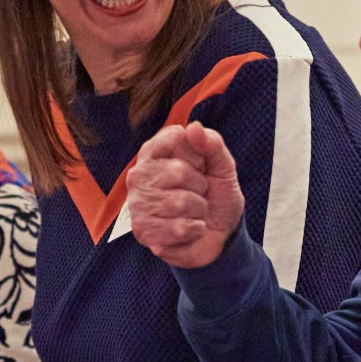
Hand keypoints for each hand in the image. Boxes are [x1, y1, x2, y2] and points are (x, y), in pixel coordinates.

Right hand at [127, 122, 244, 267]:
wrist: (220, 234)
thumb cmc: (216, 196)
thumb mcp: (223, 167)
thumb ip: (212, 144)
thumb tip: (193, 127)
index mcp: (154, 151)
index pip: (174, 137)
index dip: (198, 154)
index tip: (201, 166)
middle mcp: (139, 174)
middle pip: (179, 171)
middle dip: (200, 186)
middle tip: (199, 194)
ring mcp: (138, 203)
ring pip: (181, 202)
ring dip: (199, 211)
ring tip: (194, 213)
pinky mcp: (143, 231)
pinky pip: (179, 228)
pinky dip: (195, 230)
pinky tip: (189, 230)